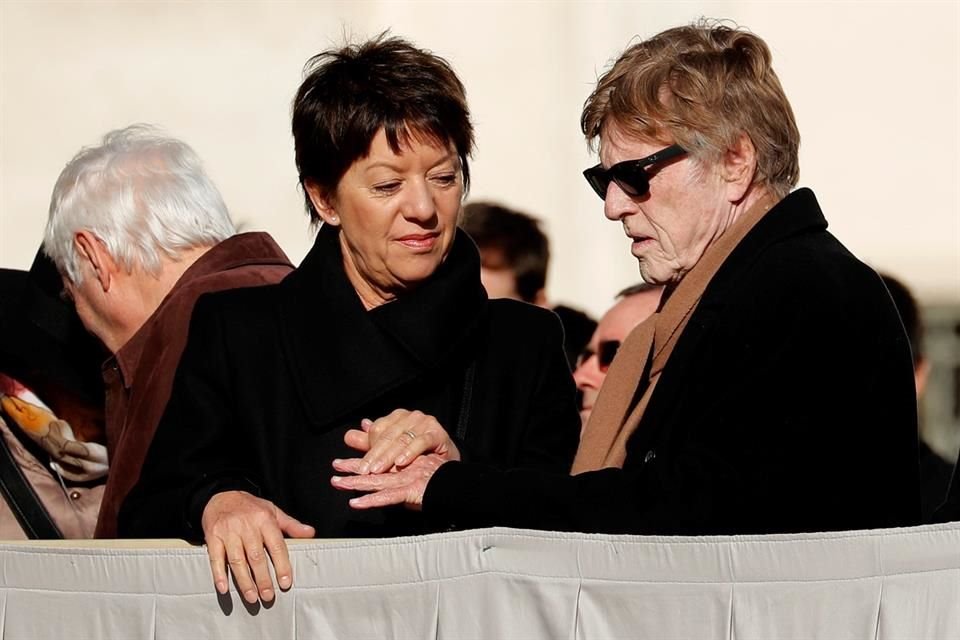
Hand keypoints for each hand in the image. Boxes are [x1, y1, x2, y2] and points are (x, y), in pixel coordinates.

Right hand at [201, 491, 314, 603]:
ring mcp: (228, 532)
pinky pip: (215, 558)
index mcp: (264, 520)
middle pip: (256, 557)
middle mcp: (246, 526)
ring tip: (252, 597)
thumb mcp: (273, 511)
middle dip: (263, 579)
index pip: (276, 546)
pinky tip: (224, 588)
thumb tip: (310, 533)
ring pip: (237, 560)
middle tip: (268, 596)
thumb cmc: (250, 507)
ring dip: (244, 581)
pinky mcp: (212, 537)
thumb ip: (291, 525)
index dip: (282, 565)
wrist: (221, 496)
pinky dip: (219, 574)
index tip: (285, 582)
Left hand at [331, 453, 447, 509]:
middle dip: (353, 467)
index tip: (340, 462)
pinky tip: (356, 502)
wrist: (457, 486)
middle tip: (335, 467)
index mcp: (402, 460)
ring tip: (339, 483)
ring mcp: (406, 478)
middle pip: (374, 465)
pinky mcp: (411, 491)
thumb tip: (377, 438)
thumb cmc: (437, 476)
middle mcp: (403, 468)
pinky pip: (387, 497)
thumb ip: (394, 455)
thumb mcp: (414, 465)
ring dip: (356, 482)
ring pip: (377, 480)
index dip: (358, 460)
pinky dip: (371, 500)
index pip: (377, 457)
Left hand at [342, 409, 460, 474]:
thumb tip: (349, 436)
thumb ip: (370, 443)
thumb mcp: (391, 450)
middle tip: (364, 472)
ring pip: (402, 439)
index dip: (367, 449)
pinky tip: (400, 463)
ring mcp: (424, 422)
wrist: (446, 464)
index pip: (377, 430)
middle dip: (374, 455)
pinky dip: (410, 452)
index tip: (358, 467)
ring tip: (378, 470)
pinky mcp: (437, 432)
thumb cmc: (418, 456)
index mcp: (397, 417)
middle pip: (387, 435)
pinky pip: (421, 442)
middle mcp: (410, 416)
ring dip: (389, 456)